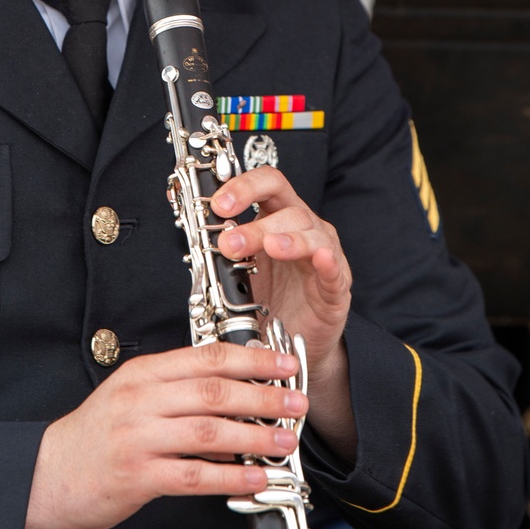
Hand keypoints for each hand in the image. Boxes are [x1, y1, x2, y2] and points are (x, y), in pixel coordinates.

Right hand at [24, 342, 306, 528]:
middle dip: (263, 395)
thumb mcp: (133, 398)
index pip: (206, 356)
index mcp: (143, 373)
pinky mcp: (137, 476)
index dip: (252, 357)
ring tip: (286, 441)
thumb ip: (177, 392)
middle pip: (213, 390)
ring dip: (255, 436)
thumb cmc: (95, 436)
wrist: (45, 474)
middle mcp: (141, 399)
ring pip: (208, 431)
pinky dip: (230, 476)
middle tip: (297, 401)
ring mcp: (138, 437)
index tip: (285, 363)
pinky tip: (256, 479)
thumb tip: (235, 400)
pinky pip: (193, 475)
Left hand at [211, 168, 355, 458]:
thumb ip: (224, 246)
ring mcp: (324, 254)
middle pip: (287, 208)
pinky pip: (334, 269)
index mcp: (278, 216)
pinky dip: (327, 261)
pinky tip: (319, 257)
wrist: (292, 345)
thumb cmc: (268, 298)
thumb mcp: (239, 268)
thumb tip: (193, 228)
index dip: (244, 186)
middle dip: (256, 224)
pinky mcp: (336, 287)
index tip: (218, 204)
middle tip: (228, 243)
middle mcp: (305, 228)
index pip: (267, 182)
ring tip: (268, 247)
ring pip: (311, 234)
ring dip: (286, 239)